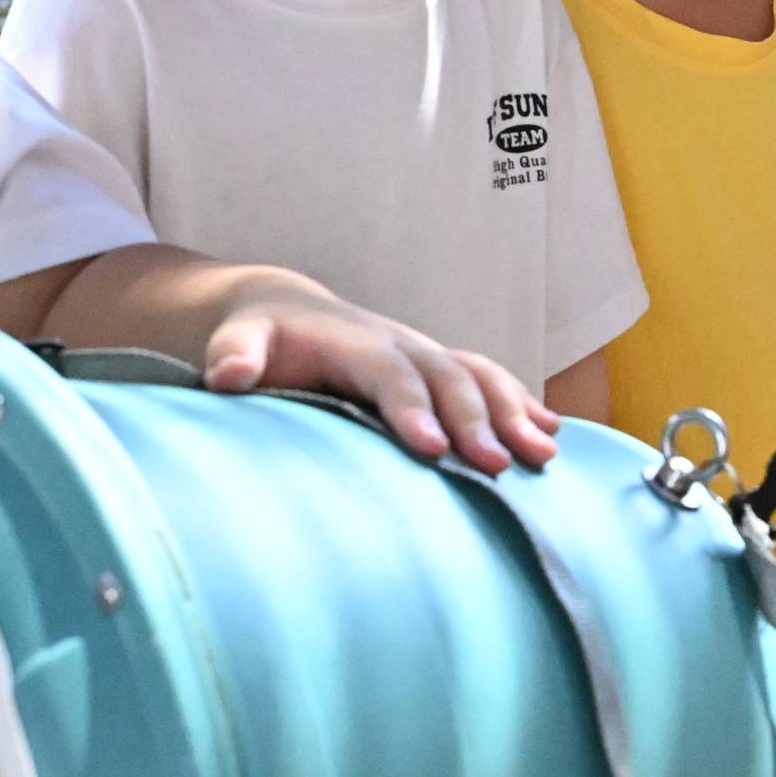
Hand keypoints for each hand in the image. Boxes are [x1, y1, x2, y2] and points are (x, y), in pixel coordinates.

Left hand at [203, 281, 556, 473]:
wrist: (286, 309)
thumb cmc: (261, 339)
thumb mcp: (237, 340)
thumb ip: (234, 356)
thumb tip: (225, 378)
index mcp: (354, 343)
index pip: (388, 375)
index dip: (411, 409)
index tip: (432, 449)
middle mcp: (400, 344)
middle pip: (447, 378)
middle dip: (475, 420)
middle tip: (497, 466)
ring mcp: (425, 354)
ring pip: (479, 376)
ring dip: (513, 413)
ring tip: (541, 456)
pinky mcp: (439, 368)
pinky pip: (489, 379)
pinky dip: (521, 405)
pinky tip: (550, 436)